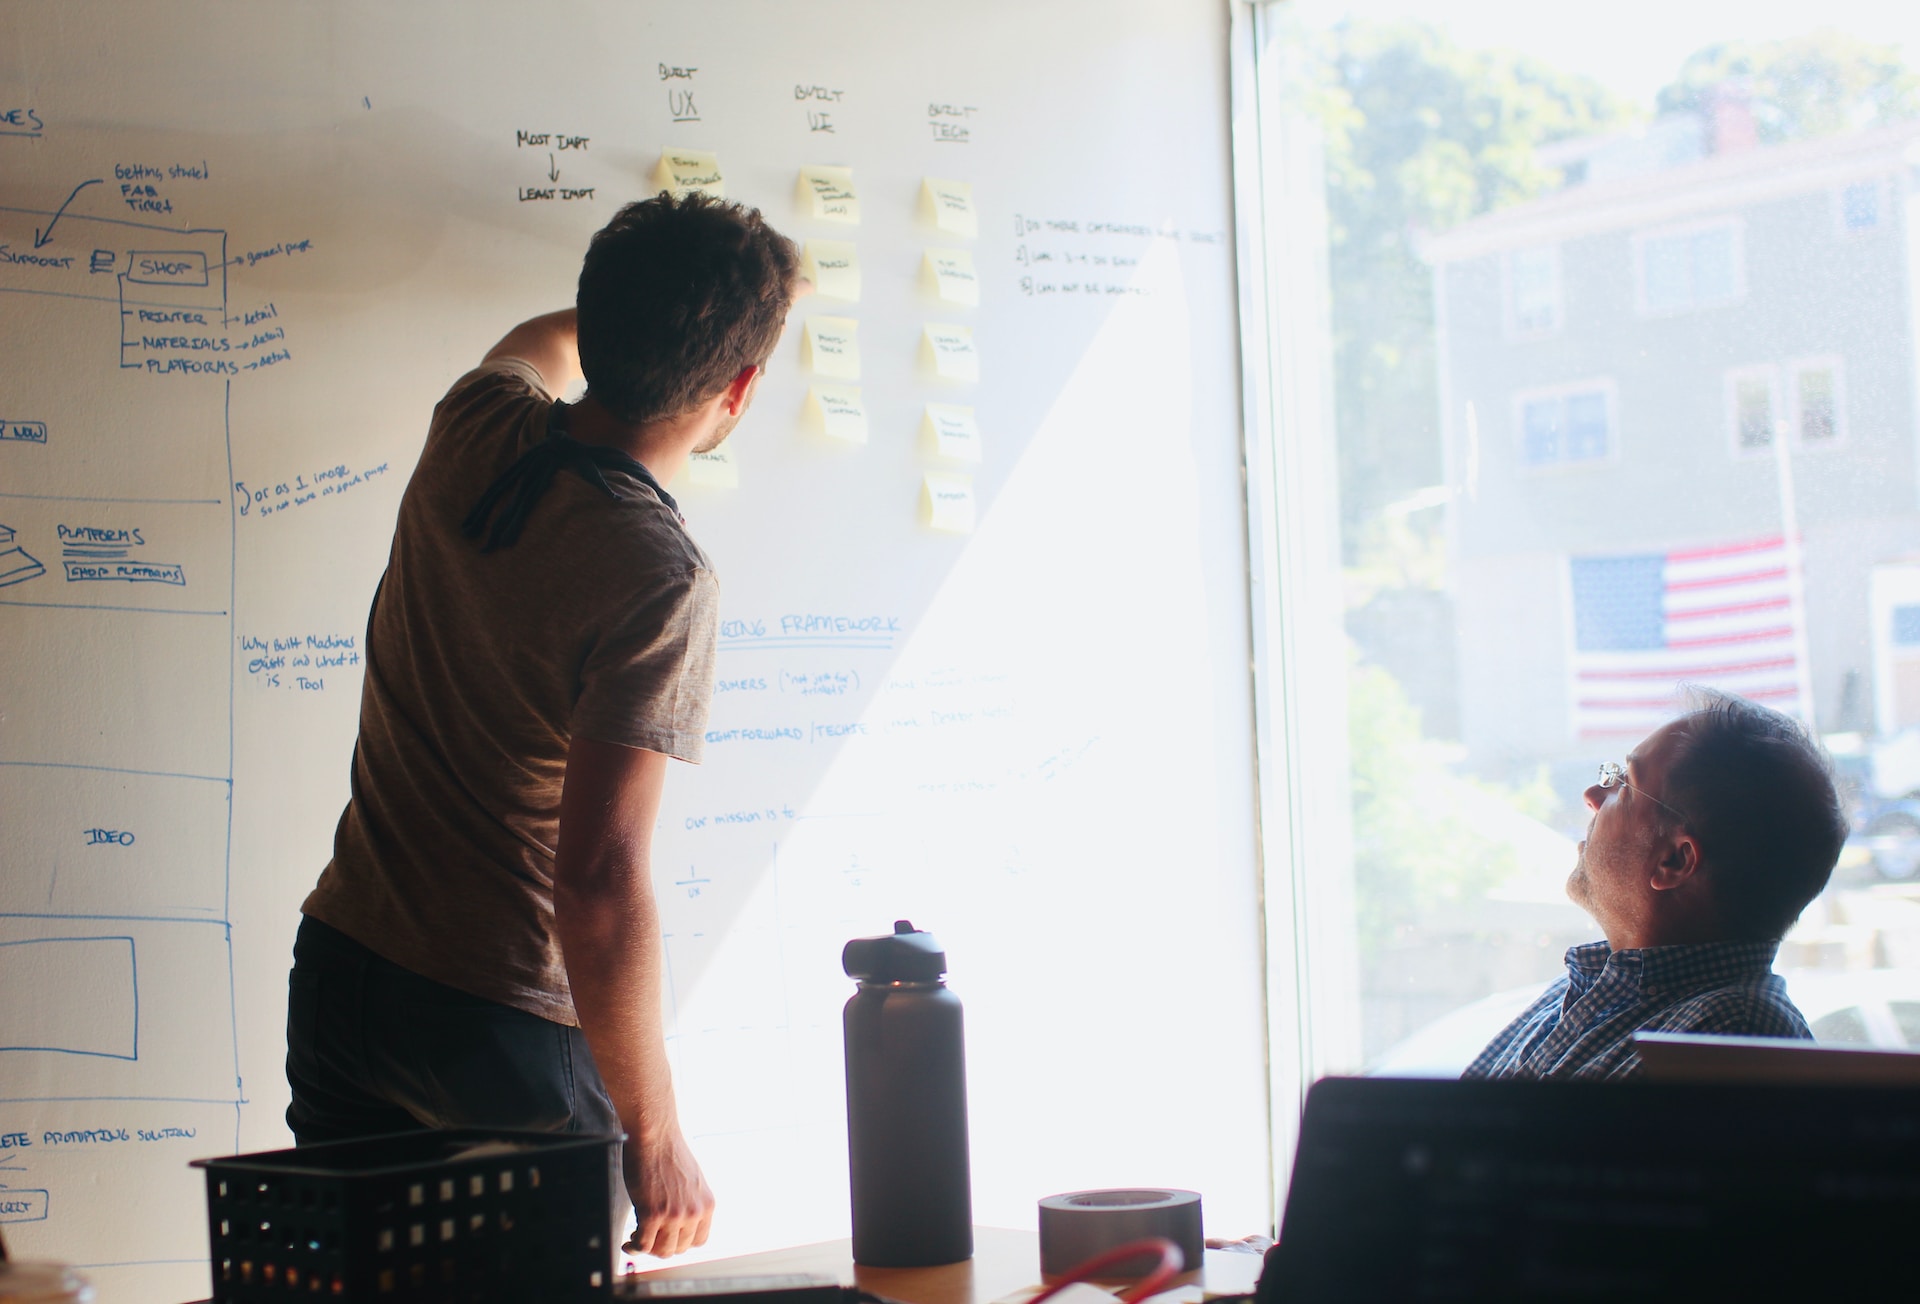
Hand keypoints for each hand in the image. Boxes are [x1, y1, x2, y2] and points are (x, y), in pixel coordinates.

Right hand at [622, 1123, 714, 1257]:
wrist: (654, 1134)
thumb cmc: (667, 1153)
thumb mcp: (691, 1181)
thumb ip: (690, 1203)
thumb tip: (678, 1226)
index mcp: (707, 1204)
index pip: (698, 1241)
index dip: (680, 1242)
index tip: (666, 1238)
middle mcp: (695, 1212)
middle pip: (679, 1249)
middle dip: (661, 1245)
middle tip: (647, 1237)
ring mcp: (675, 1215)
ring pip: (661, 1251)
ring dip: (647, 1248)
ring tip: (636, 1238)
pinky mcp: (653, 1214)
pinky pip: (643, 1245)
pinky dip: (633, 1247)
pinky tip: (628, 1240)